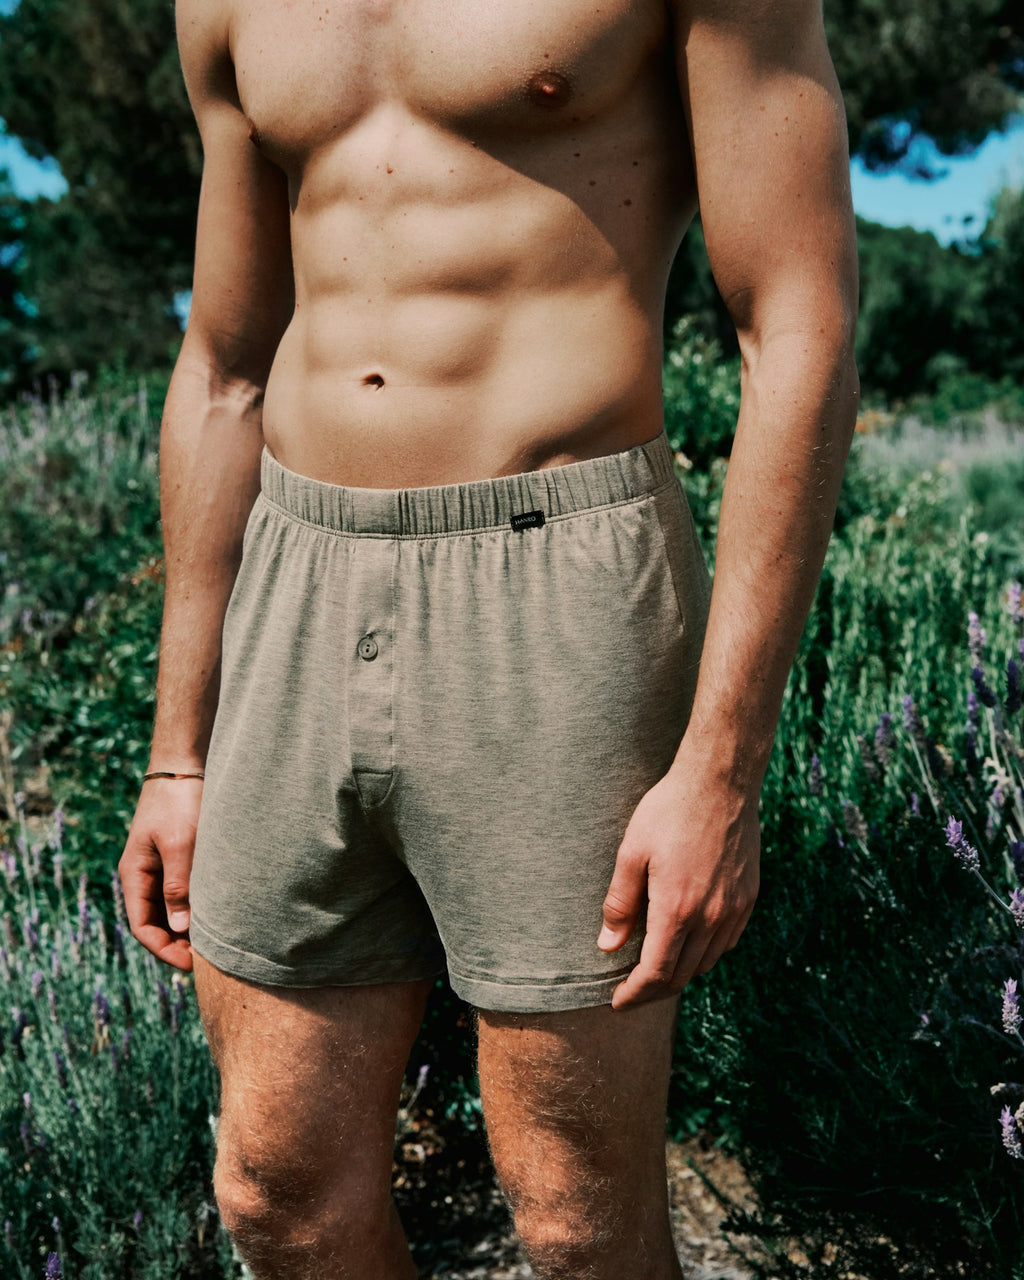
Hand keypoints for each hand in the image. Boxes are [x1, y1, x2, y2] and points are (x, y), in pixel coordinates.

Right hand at [117, 777, 203, 970]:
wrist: (185, 765)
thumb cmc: (180, 801)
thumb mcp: (180, 844)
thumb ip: (178, 884)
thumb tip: (181, 927)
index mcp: (135, 874)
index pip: (142, 927)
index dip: (164, 950)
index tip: (191, 964)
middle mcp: (145, 875)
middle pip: (157, 923)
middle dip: (179, 944)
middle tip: (210, 960)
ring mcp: (162, 867)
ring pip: (172, 910)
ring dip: (189, 927)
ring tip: (217, 942)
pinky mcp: (180, 858)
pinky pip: (185, 893)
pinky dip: (198, 907)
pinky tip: (221, 914)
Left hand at [598, 757, 759, 1008]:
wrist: (720, 783)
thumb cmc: (669, 811)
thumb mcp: (631, 852)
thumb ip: (620, 903)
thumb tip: (608, 945)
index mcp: (678, 909)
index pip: (656, 973)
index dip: (635, 994)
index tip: (617, 1002)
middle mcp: (711, 917)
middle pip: (682, 976)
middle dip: (653, 991)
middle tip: (630, 992)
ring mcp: (734, 909)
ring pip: (707, 962)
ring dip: (680, 974)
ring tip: (655, 970)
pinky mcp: (748, 898)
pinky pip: (727, 943)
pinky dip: (705, 954)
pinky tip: (689, 944)